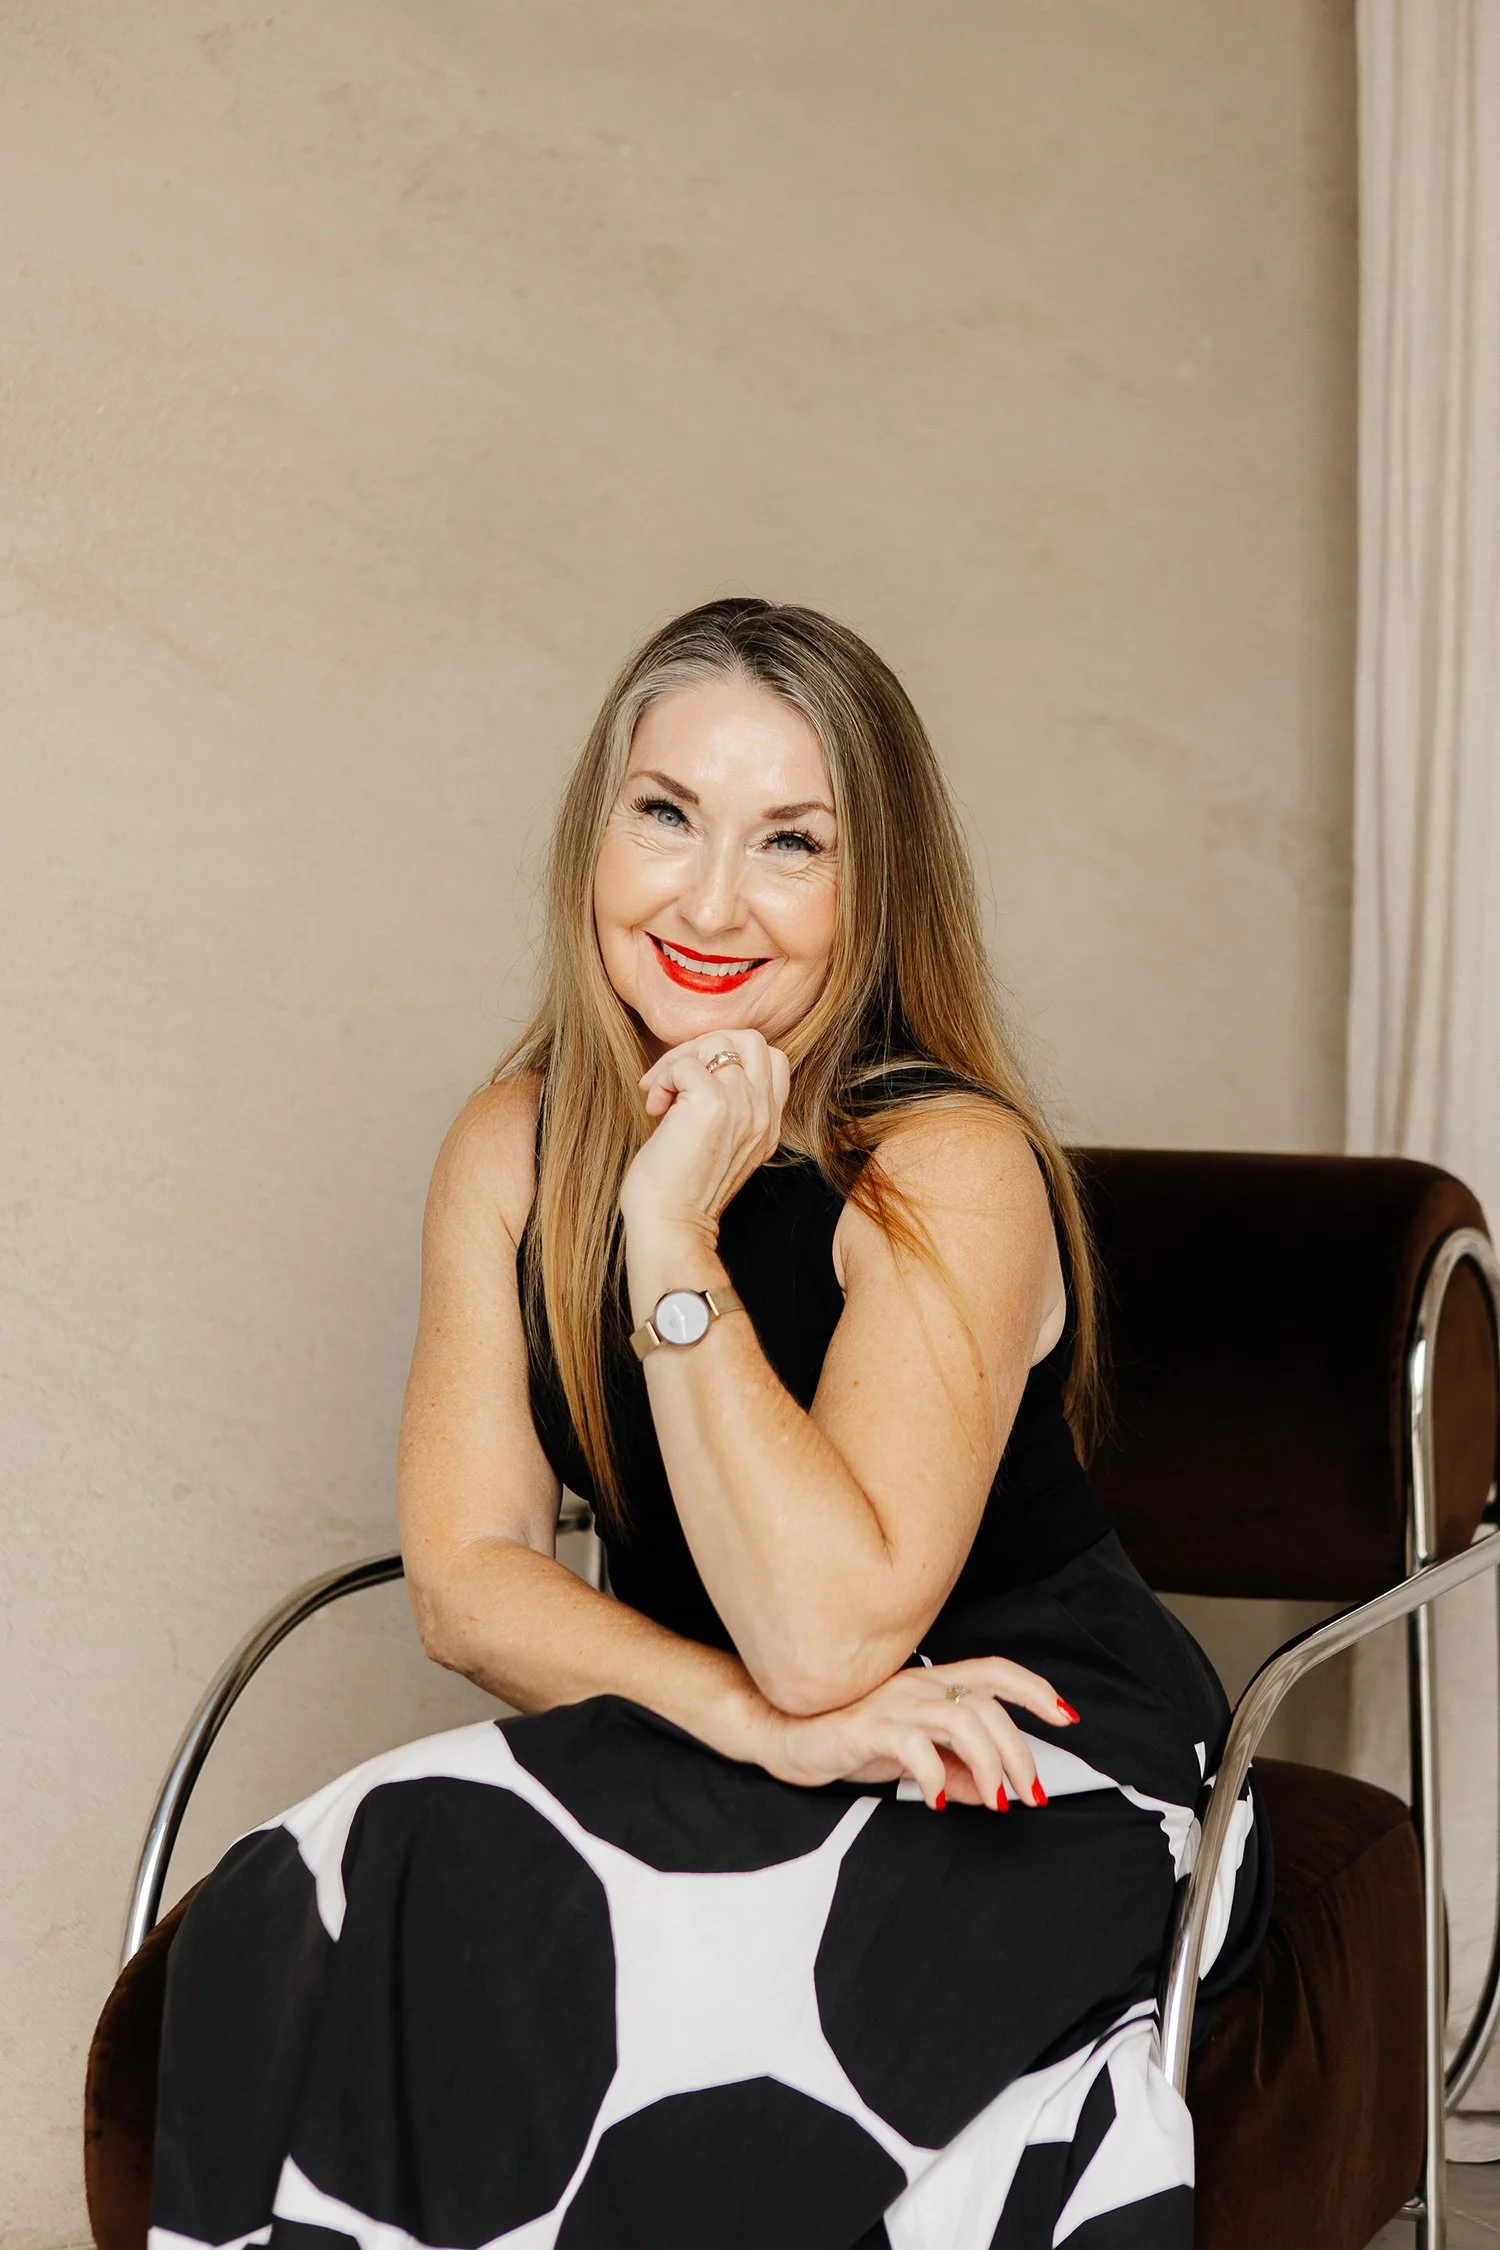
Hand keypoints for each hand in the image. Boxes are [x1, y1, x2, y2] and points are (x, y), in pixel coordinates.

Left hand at [620, 1028, 790, 1234]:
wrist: (672, 1226)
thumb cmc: (680, 1190)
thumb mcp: (720, 1146)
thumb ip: (727, 1110)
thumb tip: (692, 1068)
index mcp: (769, 1124)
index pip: (773, 1059)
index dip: (731, 1057)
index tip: (697, 1083)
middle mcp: (763, 1112)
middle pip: (751, 1039)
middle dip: (705, 1046)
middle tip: (675, 1078)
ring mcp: (742, 1105)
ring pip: (715, 1042)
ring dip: (677, 1061)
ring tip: (661, 1095)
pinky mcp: (712, 1104)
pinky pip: (684, 1064)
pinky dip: (662, 1079)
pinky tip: (655, 1109)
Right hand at [758, 1657, 1081, 1811]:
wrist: (787, 1735)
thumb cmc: (849, 1740)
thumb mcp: (912, 1758)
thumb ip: (952, 1771)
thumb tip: (990, 1792)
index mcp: (931, 1685)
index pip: (994, 1671)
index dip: (1034, 1688)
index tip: (1066, 1716)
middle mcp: (917, 1685)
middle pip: (988, 1705)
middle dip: (1019, 1752)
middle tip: (1028, 1793)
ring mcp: (893, 1703)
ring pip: (963, 1719)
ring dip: (989, 1764)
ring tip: (993, 1800)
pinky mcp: (868, 1728)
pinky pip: (914, 1744)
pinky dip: (936, 1774)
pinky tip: (938, 1800)